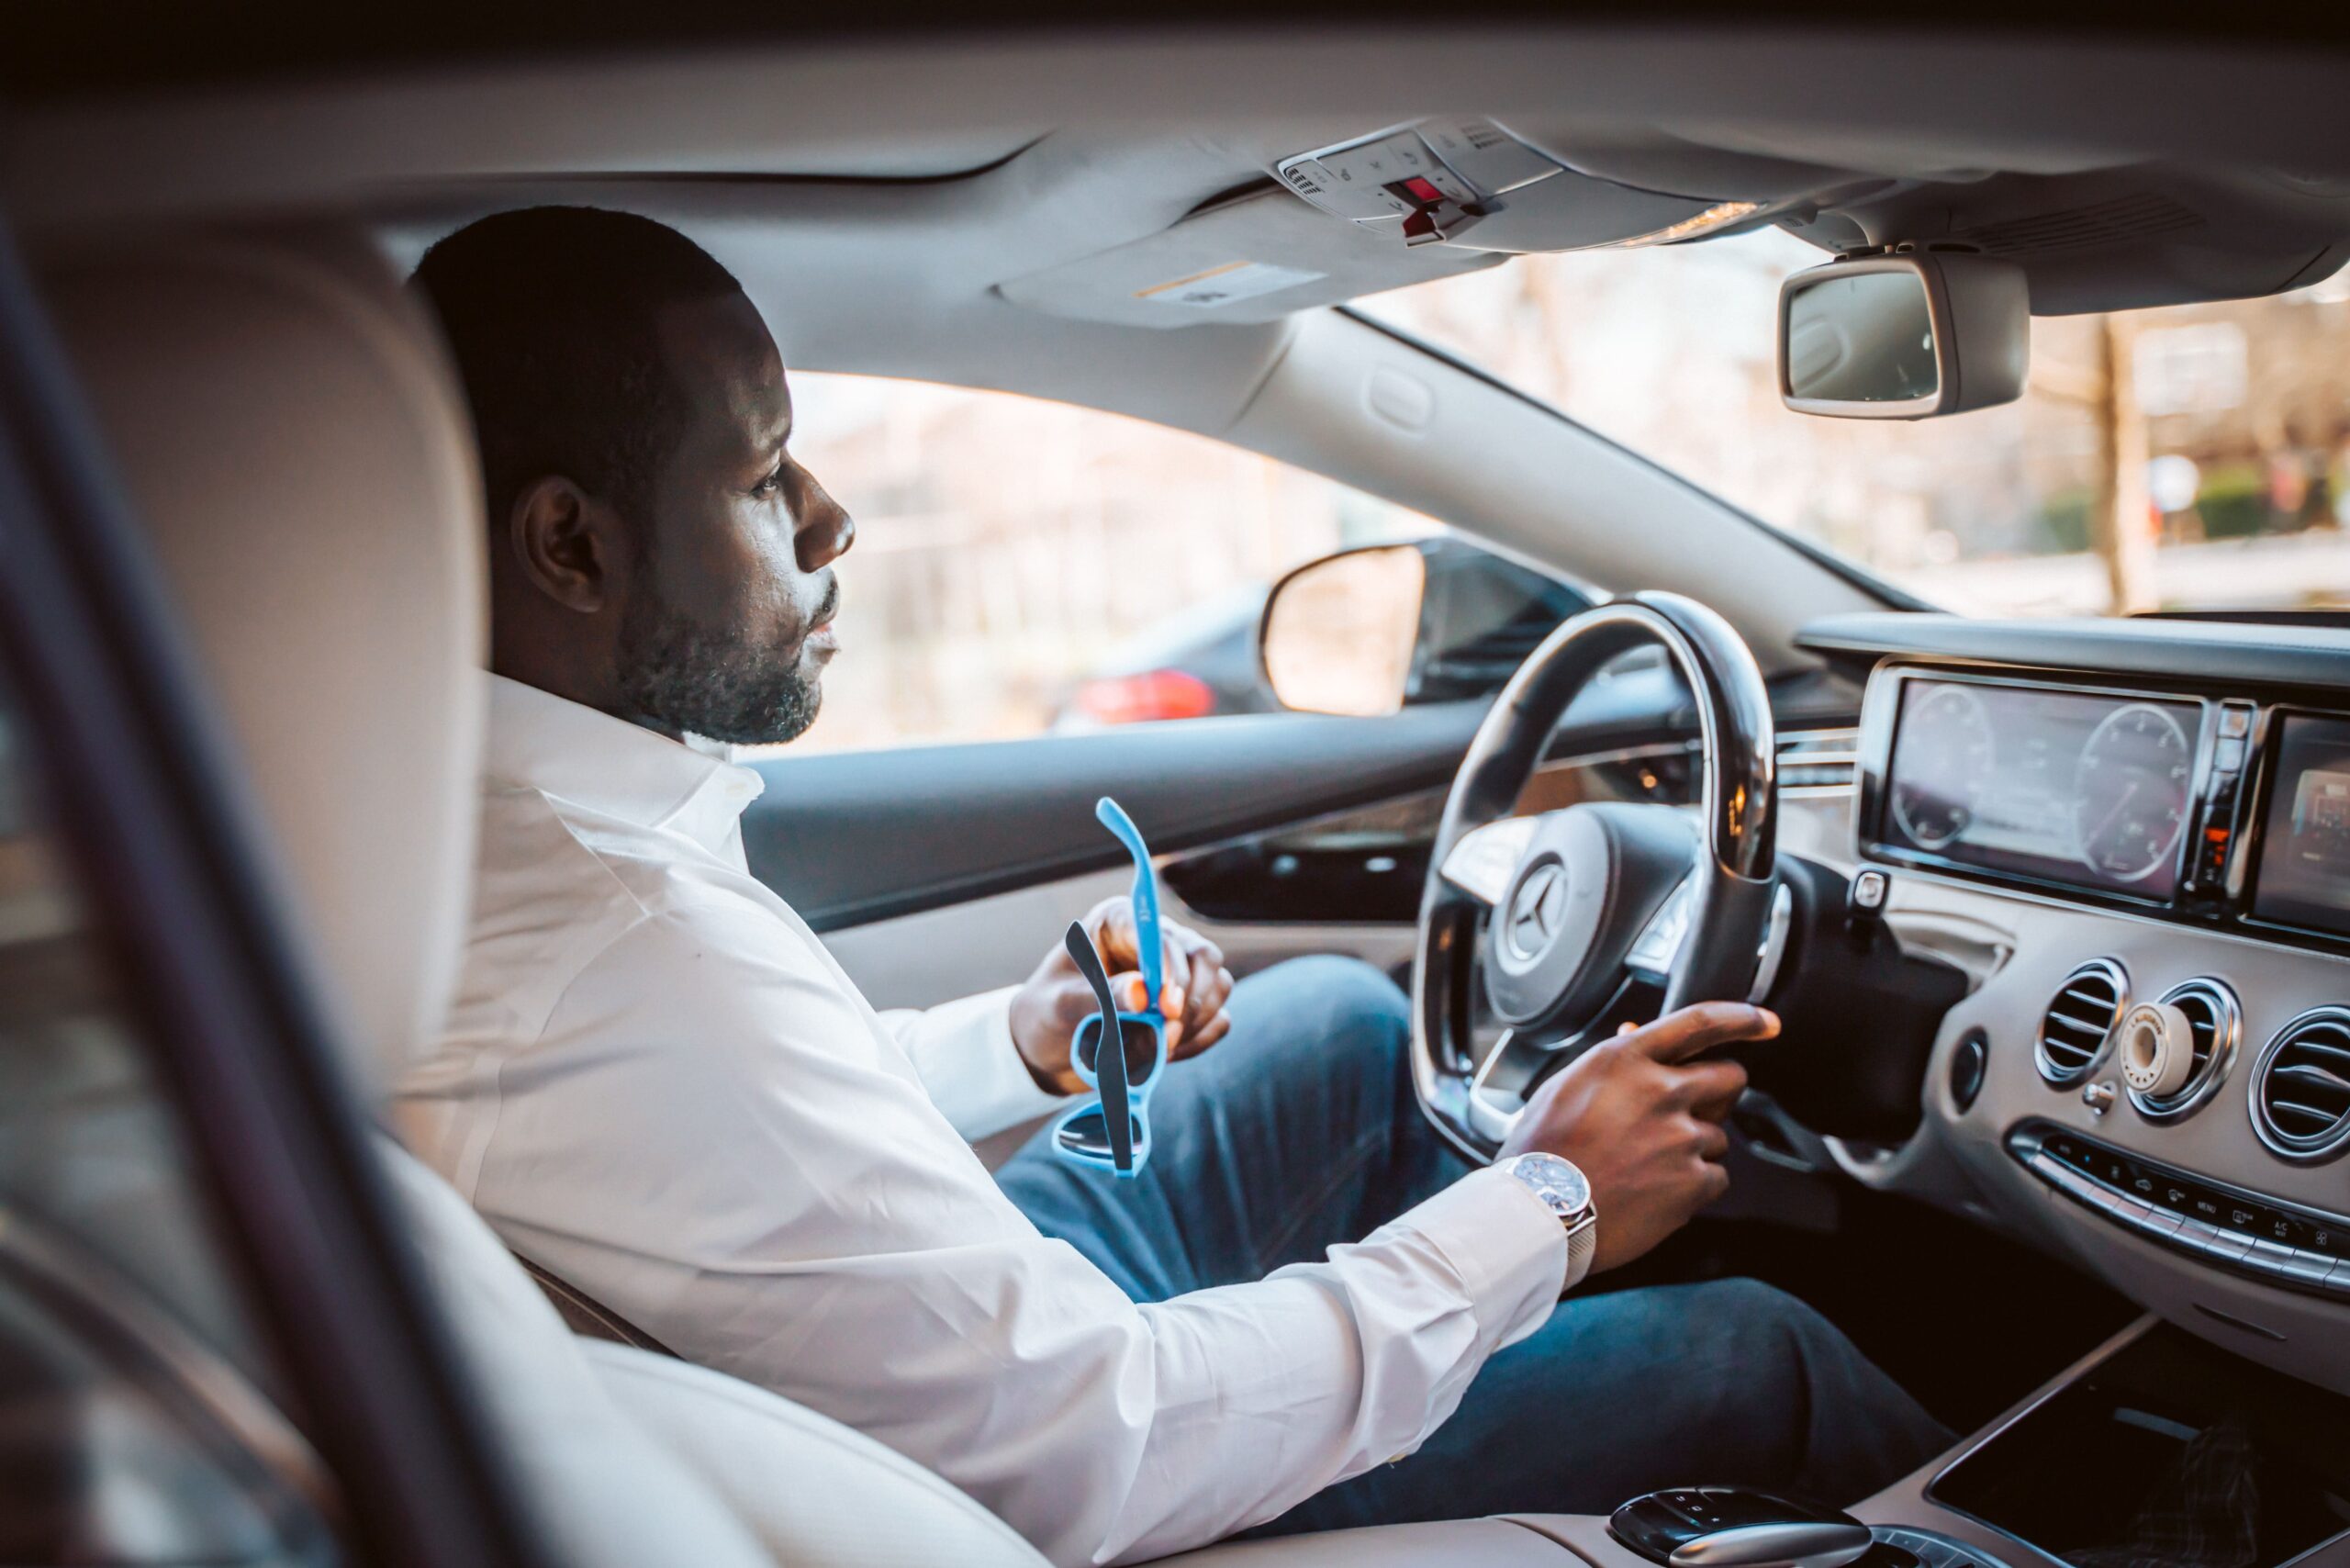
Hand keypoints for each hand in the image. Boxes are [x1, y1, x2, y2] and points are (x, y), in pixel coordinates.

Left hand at [1008, 896, 1236, 1094]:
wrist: (1047, 1050)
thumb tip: (1142, 993)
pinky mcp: (1187, 1007)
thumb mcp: (1061, 1005)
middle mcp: (1155, 942)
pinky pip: (1217, 1020)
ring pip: (1218, 988)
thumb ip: (1100, 997)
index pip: (1163, 937)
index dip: (1172, 972)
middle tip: (1165, 1039)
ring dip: (1193, 1024)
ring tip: (1154, 1049)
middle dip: (1190, 1001)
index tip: (1165, 1009)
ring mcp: (1176, 974)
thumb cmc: (1046, 1015)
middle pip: (1204, 957)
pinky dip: (1198, 1041)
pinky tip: (1164, 1055)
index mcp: (1120, 923)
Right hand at [1497, 1001, 1774, 1272]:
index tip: (1764, 1023)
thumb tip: (1634, 1030)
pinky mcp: (1693, 1182)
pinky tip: (1655, 1192)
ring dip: (1695, 1149)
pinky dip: (1694, 1187)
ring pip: (1718, 1135)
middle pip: (1729, 1078)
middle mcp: (1661, 1091)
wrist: (1540, 1212)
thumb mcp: (1566, 1086)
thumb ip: (1612, 1060)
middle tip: (1693, 1113)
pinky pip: (1716, 1178)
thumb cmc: (1543, 1150)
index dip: (1741, 1019)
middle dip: (1719, 1094)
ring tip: (1647, 1167)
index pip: (1700, 1023)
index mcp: (1627, 1060)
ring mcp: (1681, 1137)